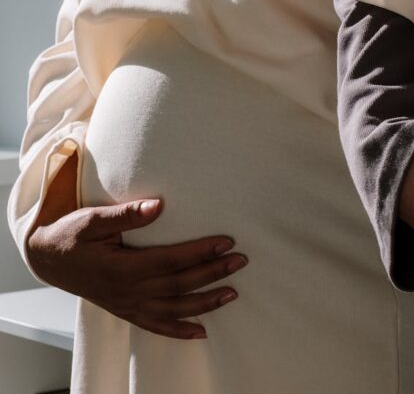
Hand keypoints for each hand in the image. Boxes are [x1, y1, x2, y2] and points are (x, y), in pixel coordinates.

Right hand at [27, 154, 247, 339]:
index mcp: (122, 268)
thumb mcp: (91, 220)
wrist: (48, 260)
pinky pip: (156, 326)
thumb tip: (157, 206)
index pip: (171, 260)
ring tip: (233, 293)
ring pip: (174, 309)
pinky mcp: (126, 312)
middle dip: (213, 273)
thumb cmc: (72, 236)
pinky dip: (179, 331)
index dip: (200, 252)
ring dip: (206, 303)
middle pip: (179, 284)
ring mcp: (128, 305)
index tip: (226, 242)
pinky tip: (202, 332)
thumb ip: (125, 214)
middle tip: (241, 261)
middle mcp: (128, 292)